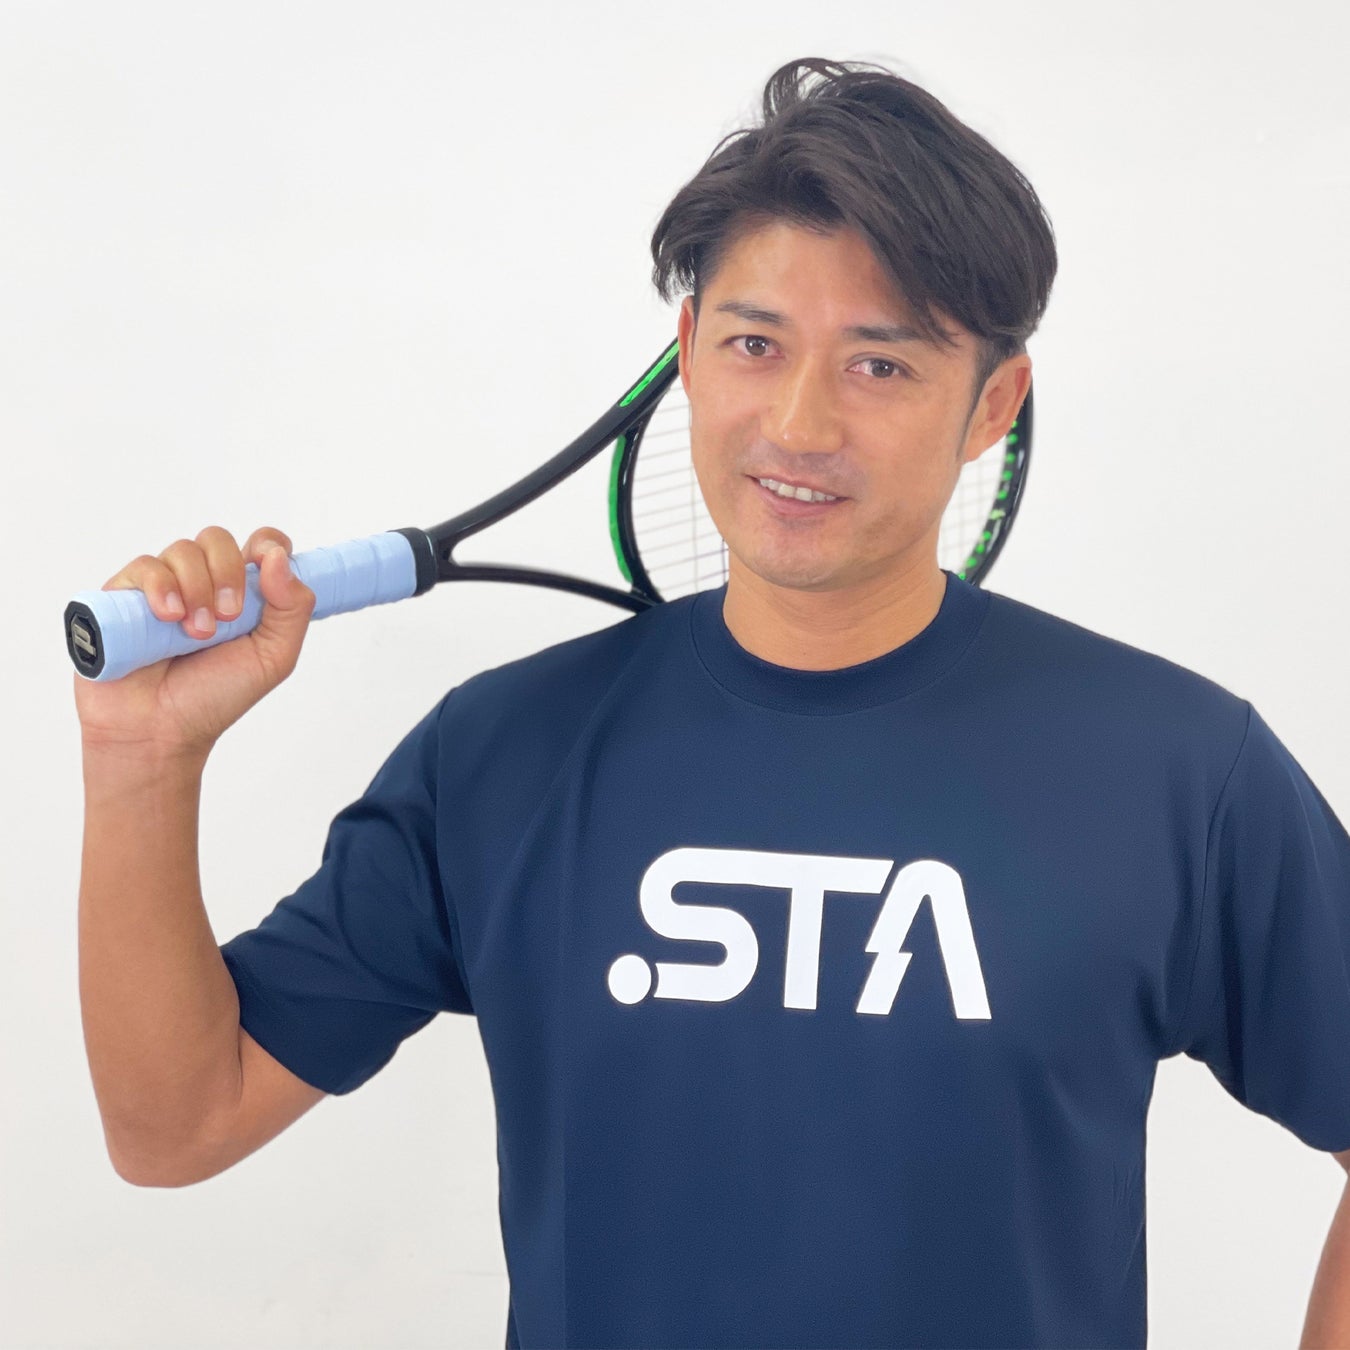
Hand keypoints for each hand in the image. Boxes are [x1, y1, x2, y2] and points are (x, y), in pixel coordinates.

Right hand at [73, 526, 315, 761]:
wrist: (160, 730)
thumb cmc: (214, 696)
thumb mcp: (273, 657)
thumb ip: (292, 609)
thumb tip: (278, 558)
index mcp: (242, 593)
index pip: (260, 544)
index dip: (268, 545)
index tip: (268, 567)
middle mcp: (202, 583)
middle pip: (218, 540)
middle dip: (228, 573)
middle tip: (228, 617)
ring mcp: (163, 586)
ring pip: (183, 550)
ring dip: (197, 589)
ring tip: (196, 634)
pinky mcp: (124, 594)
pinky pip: (145, 565)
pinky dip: (162, 587)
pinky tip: (168, 617)